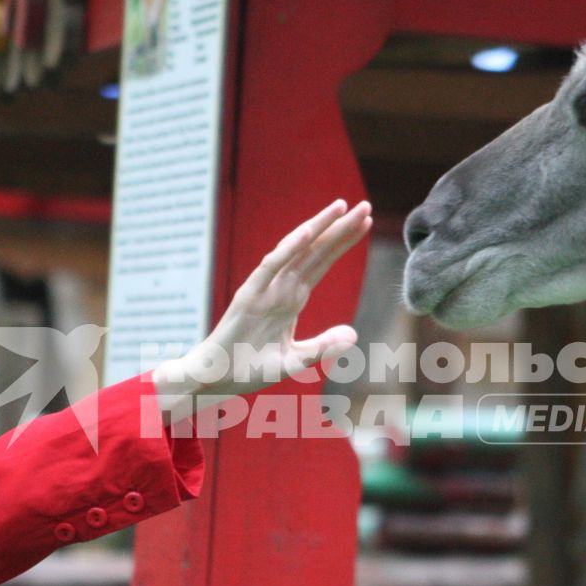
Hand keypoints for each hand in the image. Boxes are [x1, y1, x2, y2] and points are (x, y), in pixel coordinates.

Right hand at [155, 199, 371, 411]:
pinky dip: (288, 248)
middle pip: (316, 250)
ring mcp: (265, 288)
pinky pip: (270, 267)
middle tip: (366, 206)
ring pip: (296, 250)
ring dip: (318, 227)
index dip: (344, 242)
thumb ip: (323, 346)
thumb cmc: (250, 368)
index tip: (367, 222)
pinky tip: (307, 232)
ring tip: (341, 207)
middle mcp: (281, 287)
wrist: (218, 379)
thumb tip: (353, 334)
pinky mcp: (249, 295)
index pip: (323, 262)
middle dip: (340, 228)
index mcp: (292, 298)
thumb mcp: (296, 360)